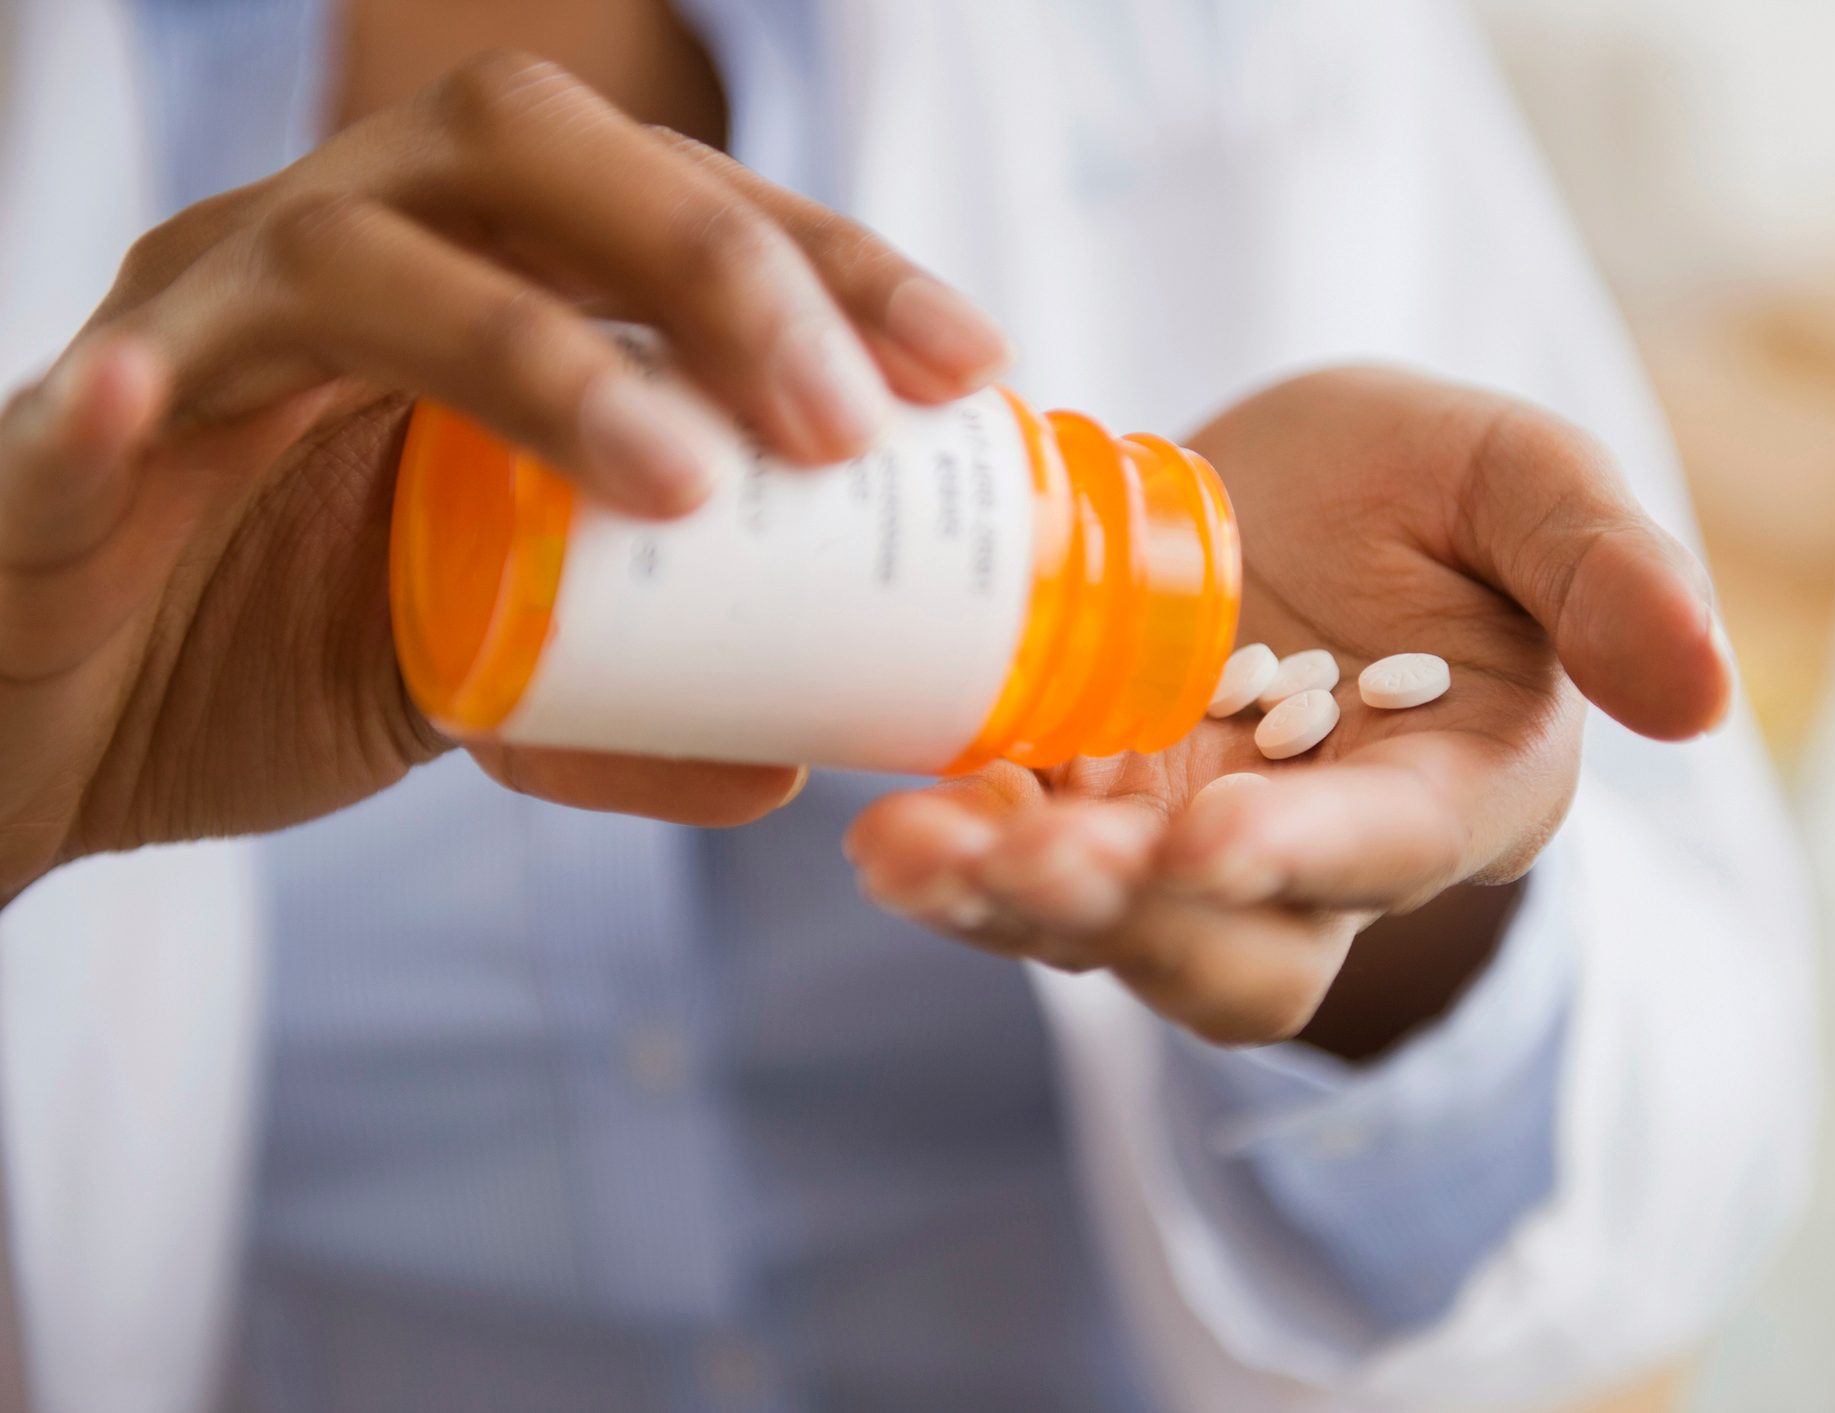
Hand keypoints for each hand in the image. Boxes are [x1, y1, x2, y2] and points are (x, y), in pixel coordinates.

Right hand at [0, 52, 1011, 903]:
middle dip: (715, 265)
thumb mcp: (484, 683)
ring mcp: (188, 337)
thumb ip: (628, 708)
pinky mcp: (50, 465)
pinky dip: (115, 420)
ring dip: (527, 353)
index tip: (967, 362)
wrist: (48, 731)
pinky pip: (78, 418)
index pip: (657, 205)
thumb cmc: (270, 652)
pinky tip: (157, 414)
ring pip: (348, 264)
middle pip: (522, 156)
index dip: (823, 259)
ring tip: (678, 482)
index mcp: (453, 279)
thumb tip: (793, 764)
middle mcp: (329, 260)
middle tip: (846, 421)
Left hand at [845, 366, 1730, 1045]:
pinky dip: (952, 852)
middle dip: (1126, 916)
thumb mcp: (1521, 483)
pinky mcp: (1077, 816)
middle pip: (1227, 949)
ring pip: (1102, 933)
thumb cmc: (1423, 493)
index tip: (1216, 837)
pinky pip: (1012, 865)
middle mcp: (1312, 859)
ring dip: (1007, 904)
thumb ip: (1607, 569)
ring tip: (912, 848)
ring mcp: (1179, 847)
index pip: (1385, 852)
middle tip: (1030, 855)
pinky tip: (890, 813)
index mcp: (1450, 790)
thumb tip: (1707, 695)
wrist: (1279, 495)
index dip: (1304, 856)